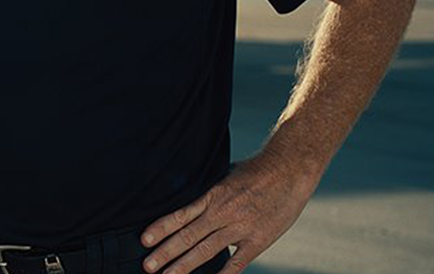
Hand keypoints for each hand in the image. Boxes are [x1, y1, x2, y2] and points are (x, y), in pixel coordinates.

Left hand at [140, 153, 316, 273]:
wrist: (289, 168)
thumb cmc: (256, 170)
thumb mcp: (225, 175)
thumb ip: (210, 194)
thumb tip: (192, 204)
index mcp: (212, 196)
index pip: (180, 216)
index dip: (161, 228)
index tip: (144, 240)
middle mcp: (222, 212)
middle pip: (188, 236)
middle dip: (165, 253)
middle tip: (147, 266)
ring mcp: (240, 227)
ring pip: (206, 250)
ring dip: (184, 265)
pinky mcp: (259, 239)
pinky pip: (237, 261)